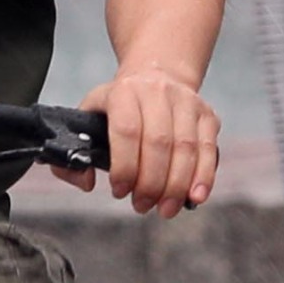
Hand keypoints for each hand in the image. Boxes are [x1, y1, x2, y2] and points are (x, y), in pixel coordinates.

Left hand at [76, 65, 220, 215]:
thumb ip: (75, 151)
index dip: (124, 166)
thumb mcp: (90, 114)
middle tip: (141, 205)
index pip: (127, 131)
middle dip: (150, 183)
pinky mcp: (207, 116)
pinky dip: (203, 178)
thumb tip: (86, 181)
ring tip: (164, 209)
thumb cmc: (119, 104)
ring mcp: (186, 103)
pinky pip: (208, 150)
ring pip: (186, 149)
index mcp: (124, 91)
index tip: (119, 191)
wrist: (157, 74)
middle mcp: (158, 92)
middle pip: (159, 143)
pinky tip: (194, 197)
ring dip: (176, 186)